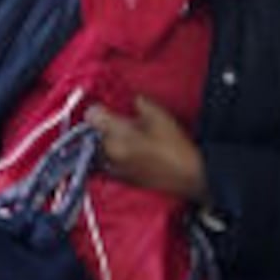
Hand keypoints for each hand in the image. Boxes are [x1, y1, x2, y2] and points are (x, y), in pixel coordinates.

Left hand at [85, 96, 208, 203]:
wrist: (188, 176)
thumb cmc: (175, 145)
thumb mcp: (160, 115)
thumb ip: (140, 103)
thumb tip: (131, 100)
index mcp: (116, 136)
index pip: (92, 115)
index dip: (100, 108)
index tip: (108, 108)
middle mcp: (108, 153)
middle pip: (94, 133)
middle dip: (105, 126)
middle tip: (124, 123)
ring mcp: (112, 169)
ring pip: (98, 149)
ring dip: (107, 142)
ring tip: (128, 138)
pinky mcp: (119, 179)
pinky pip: (106, 163)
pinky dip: (112, 156)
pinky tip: (130, 153)